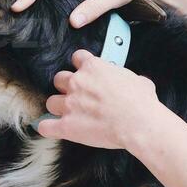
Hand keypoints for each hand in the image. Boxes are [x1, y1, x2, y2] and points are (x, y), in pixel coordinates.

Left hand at [38, 50, 167, 150]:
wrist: (138, 123)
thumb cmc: (141, 102)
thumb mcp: (139, 80)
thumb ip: (129, 78)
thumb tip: (138, 82)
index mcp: (93, 67)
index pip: (77, 58)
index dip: (80, 66)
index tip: (84, 72)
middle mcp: (77, 83)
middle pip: (59, 79)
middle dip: (66, 86)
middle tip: (76, 94)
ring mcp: (70, 104)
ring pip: (51, 101)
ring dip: (58, 106)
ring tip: (67, 113)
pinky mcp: (66, 126)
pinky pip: (45, 126)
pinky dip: (47, 128)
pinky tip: (52, 128)